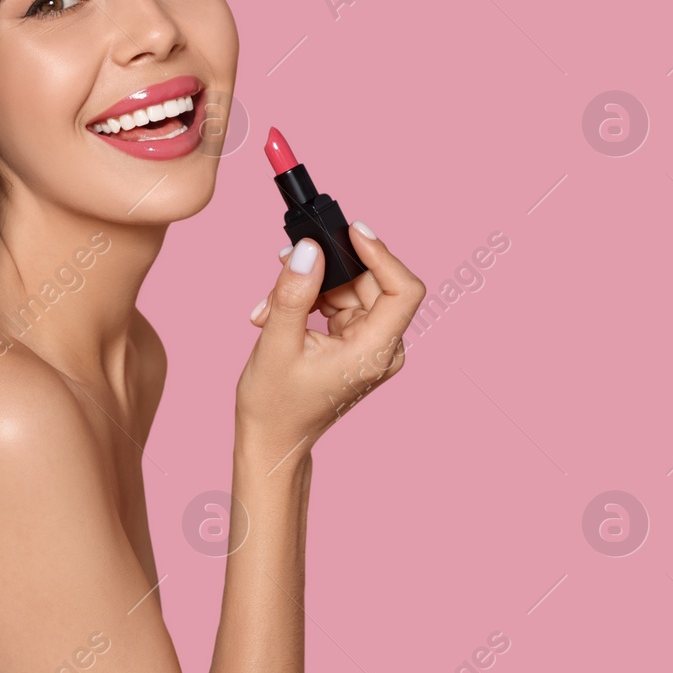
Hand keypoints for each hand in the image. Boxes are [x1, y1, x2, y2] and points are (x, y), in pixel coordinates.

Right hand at [235, 222, 425, 462]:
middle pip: (371, 285)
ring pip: (352, 292)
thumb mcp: (276, 343)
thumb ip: (293, 294)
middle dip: (327, 272)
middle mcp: (383, 349)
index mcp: (374, 352)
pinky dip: (312, 302)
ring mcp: (371, 348)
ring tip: (269, 306)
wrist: (273, 440)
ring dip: (311, 289)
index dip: (382, 254)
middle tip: (286, 265)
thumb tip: (309, 250)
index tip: (351, 232)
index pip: (403, 290)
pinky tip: (279, 313)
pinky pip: (342, 306)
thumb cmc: (275, 405)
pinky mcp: (356, 345)